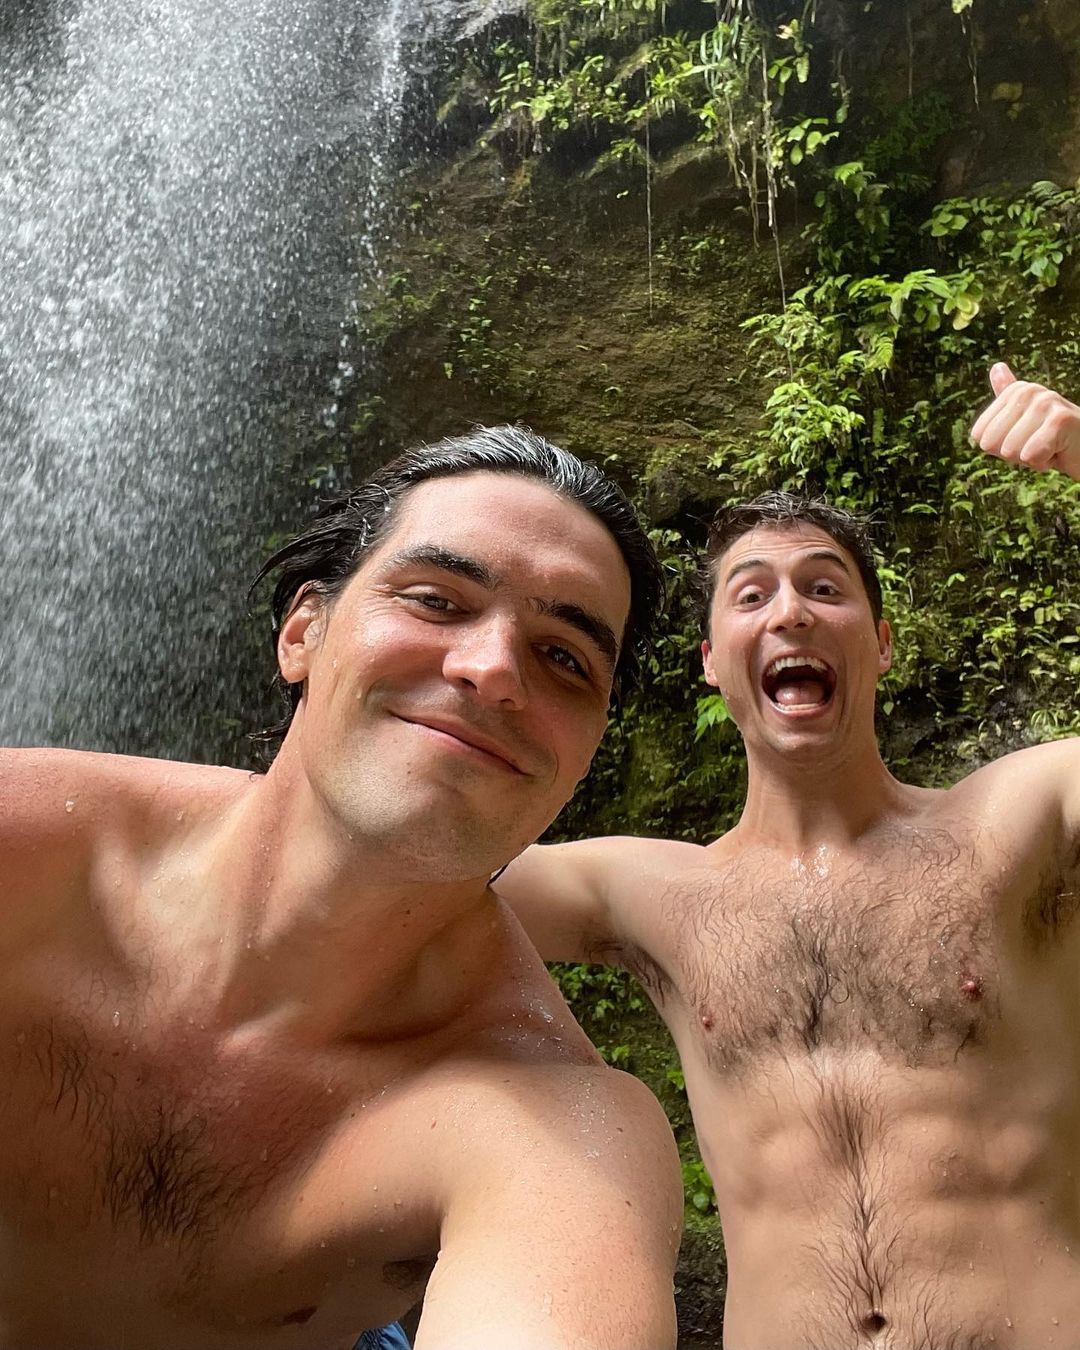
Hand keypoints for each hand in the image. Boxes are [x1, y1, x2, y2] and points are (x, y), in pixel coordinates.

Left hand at [970, 363, 1079, 480]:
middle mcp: (1029, 390)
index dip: (1001, 449)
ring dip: (1030, 458)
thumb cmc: (1053, 441)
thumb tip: (996, 367)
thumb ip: (1006, 402)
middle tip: (1039, 444)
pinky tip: (1058, 451)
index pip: (980, 436)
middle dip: (1014, 455)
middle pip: (992, 443)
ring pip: (1010, 450)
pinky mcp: (1060, 419)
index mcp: (1015, 390)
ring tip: (1050, 446)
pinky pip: (1030, 455)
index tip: (1026, 440)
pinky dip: (1042, 462)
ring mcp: (1046, 401)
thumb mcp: (1022, 424)